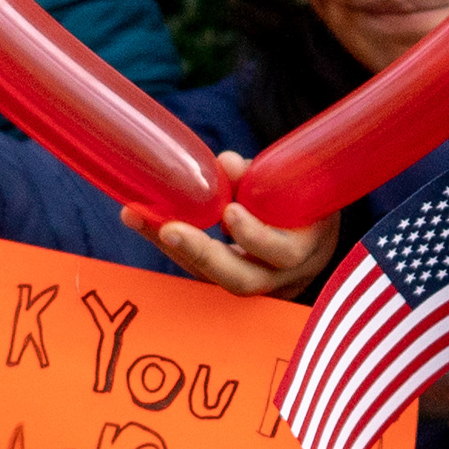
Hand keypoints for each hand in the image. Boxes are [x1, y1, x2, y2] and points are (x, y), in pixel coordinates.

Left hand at [120, 156, 331, 298]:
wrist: (310, 237)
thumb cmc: (300, 203)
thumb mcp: (287, 185)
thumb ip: (256, 176)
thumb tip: (225, 162)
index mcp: (305, 250)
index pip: (283, 253)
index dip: (255, 236)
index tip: (230, 211)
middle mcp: (280, 278)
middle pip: (241, 280)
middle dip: (202, 253)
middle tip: (168, 229)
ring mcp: (252, 286)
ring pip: (212, 279)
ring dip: (173, 249)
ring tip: (138, 217)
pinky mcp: (227, 283)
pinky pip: (198, 270)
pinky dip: (170, 246)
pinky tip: (141, 221)